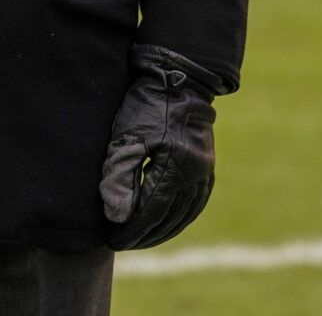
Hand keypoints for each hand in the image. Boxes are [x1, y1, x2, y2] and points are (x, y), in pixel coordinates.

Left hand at [100, 45, 222, 249]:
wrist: (177, 78)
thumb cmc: (145, 104)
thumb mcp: (126, 136)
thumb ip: (120, 176)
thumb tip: (117, 217)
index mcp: (175, 167)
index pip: (151, 211)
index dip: (132, 230)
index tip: (114, 241)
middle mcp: (196, 173)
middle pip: (170, 217)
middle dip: (146, 235)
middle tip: (123, 243)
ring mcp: (205, 170)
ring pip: (186, 213)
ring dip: (165, 230)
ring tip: (143, 239)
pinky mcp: (207, 164)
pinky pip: (197, 201)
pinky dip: (182, 216)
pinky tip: (169, 222)